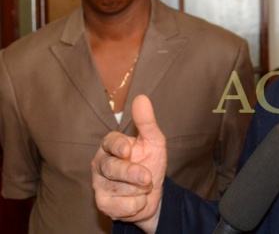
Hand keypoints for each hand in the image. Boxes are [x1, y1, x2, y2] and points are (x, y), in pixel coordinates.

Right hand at [91, 95, 166, 232]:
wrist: (152, 193)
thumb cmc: (150, 162)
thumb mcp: (154, 141)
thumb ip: (147, 122)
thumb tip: (141, 98)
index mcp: (111, 145)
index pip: (109, 142)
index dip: (117, 146)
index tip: (127, 149)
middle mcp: (100, 163)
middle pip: (111, 167)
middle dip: (131, 173)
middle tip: (147, 177)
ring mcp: (99, 184)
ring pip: (116, 188)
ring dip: (138, 190)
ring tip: (145, 186)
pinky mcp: (103, 203)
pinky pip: (118, 206)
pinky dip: (135, 205)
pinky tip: (139, 200)